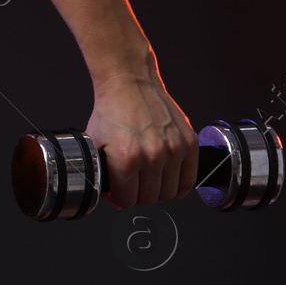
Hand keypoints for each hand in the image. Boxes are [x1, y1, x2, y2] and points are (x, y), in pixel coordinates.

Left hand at [85, 71, 199, 209]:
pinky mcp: (189, 144)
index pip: (127, 200)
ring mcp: (174, 150)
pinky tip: (168, 180)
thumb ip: (103, 173)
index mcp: (127, 158)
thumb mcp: (96, 144)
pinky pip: (189, 180)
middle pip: (149, 199)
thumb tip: (111, 196)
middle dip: (137, 196)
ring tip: (148, 182)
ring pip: (170, 193)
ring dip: (158, 192)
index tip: (119, 194)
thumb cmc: (111, 111)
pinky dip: (179, 186)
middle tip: (132, 187)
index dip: (120, 199)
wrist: (130, 84)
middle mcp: (153, 156)